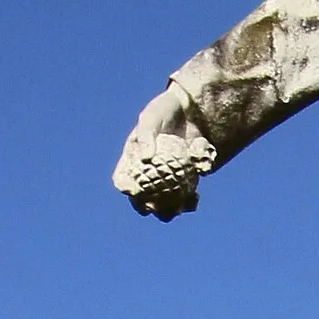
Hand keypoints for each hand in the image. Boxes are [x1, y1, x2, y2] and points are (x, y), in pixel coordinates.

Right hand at [113, 85, 215, 219]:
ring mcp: (167, 182)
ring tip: (183, 203)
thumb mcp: (152, 118)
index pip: (122, 180)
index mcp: (132, 162)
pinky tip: (196, 193)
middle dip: (153, 207)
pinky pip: (186, 198)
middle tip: (161, 205)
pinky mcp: (186, 184)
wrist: (191, 109)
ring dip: (175, 209)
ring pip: (167, 206)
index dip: (126, 189)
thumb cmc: (164, 110)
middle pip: (145, 201)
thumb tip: (146, 159)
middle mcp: (148, 176)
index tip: (135, 191)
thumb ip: (147, 135)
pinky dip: (191, 198)